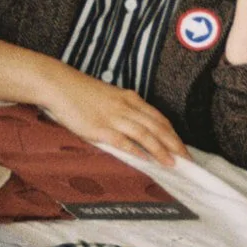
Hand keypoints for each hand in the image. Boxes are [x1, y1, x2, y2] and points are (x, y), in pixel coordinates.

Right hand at [38, 64, 188, 166]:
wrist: (59, 84)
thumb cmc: (81, 92)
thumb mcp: (109, 98)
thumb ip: (124, 111)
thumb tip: (136, 130)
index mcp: (130, 98)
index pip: (159, 118)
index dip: (174, 135)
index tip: (184, 149)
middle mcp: (126, 106)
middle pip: (157, 126)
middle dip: (174, 144)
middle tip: (187, 160)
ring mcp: (113, 117)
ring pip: (144, 133)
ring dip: (160, 149)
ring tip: (172, 163)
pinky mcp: (99, 127)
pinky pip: (121, 140)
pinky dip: (135, 149)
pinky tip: (145, 159)